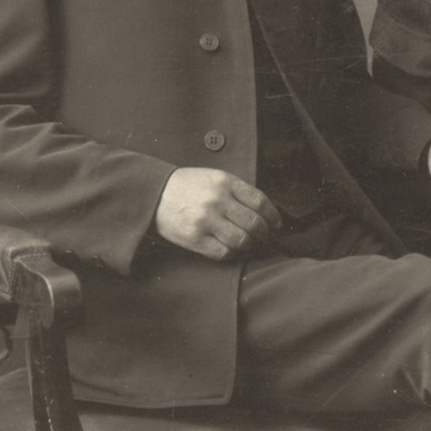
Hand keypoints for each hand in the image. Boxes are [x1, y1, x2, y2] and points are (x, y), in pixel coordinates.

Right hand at [154, 167, 282, 260]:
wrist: (154, 193)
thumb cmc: (187, 185)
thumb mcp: (214, 177)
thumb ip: (237, 190)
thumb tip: (262, 210)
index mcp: (225, 182)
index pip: (260, 201)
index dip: (272, 216)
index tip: (275, 223)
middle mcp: (218, 201)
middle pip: (254, 223)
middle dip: (265, 234)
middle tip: (265, 237)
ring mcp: (206, 220)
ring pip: (241, 240)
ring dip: (249, 245)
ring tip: (248, 244)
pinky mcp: (195, 238)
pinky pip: (223, 252)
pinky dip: (232, 253)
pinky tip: (231, 249)